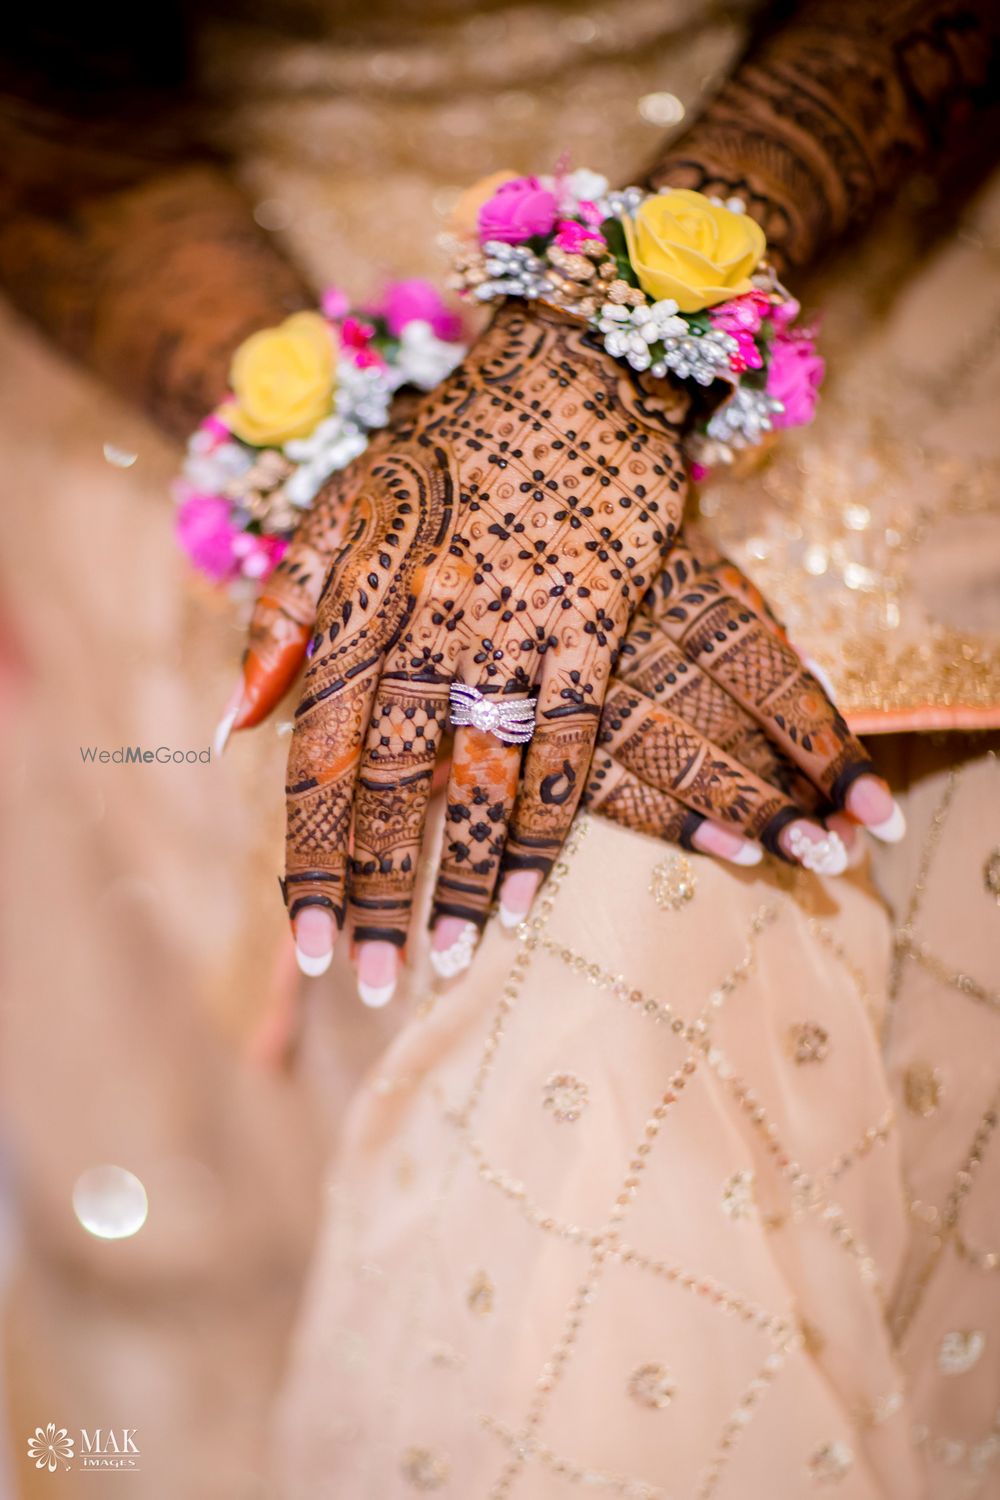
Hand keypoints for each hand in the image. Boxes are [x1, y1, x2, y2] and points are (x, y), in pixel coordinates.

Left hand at [230, 302, 689, 999]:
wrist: (568, 372)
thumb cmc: (445, 450)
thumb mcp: (342, 513)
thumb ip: (284, 618)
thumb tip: (233, 730)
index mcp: (363, 601)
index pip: (323, 755)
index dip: (314, 856)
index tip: (304, 945)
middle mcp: (429, 624)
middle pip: (393, 784)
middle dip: (374, 891)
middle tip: (364, 983)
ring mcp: (515, 627)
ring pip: (476, 779)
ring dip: (456, 880)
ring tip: (437, 965)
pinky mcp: (593, 627)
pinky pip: (566, 747)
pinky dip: (543, 825)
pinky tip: (522, 894)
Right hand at [493, 532, 903, 927]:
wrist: (491, 475)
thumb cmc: (604, 518)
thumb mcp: (680, 548)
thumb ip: (738, 612)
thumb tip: (811, 679)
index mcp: (679, 587)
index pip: (768, 674)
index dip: (825, 742)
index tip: (880, 806)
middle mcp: (631, 628)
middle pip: (718, 724)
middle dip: (777, 796)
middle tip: (837, 850)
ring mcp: (568, 665)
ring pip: (654, 754)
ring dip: (723, 816)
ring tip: (787, 859)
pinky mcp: (519, 695)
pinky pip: (582, 769)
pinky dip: (646, 816)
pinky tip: (708, 848)